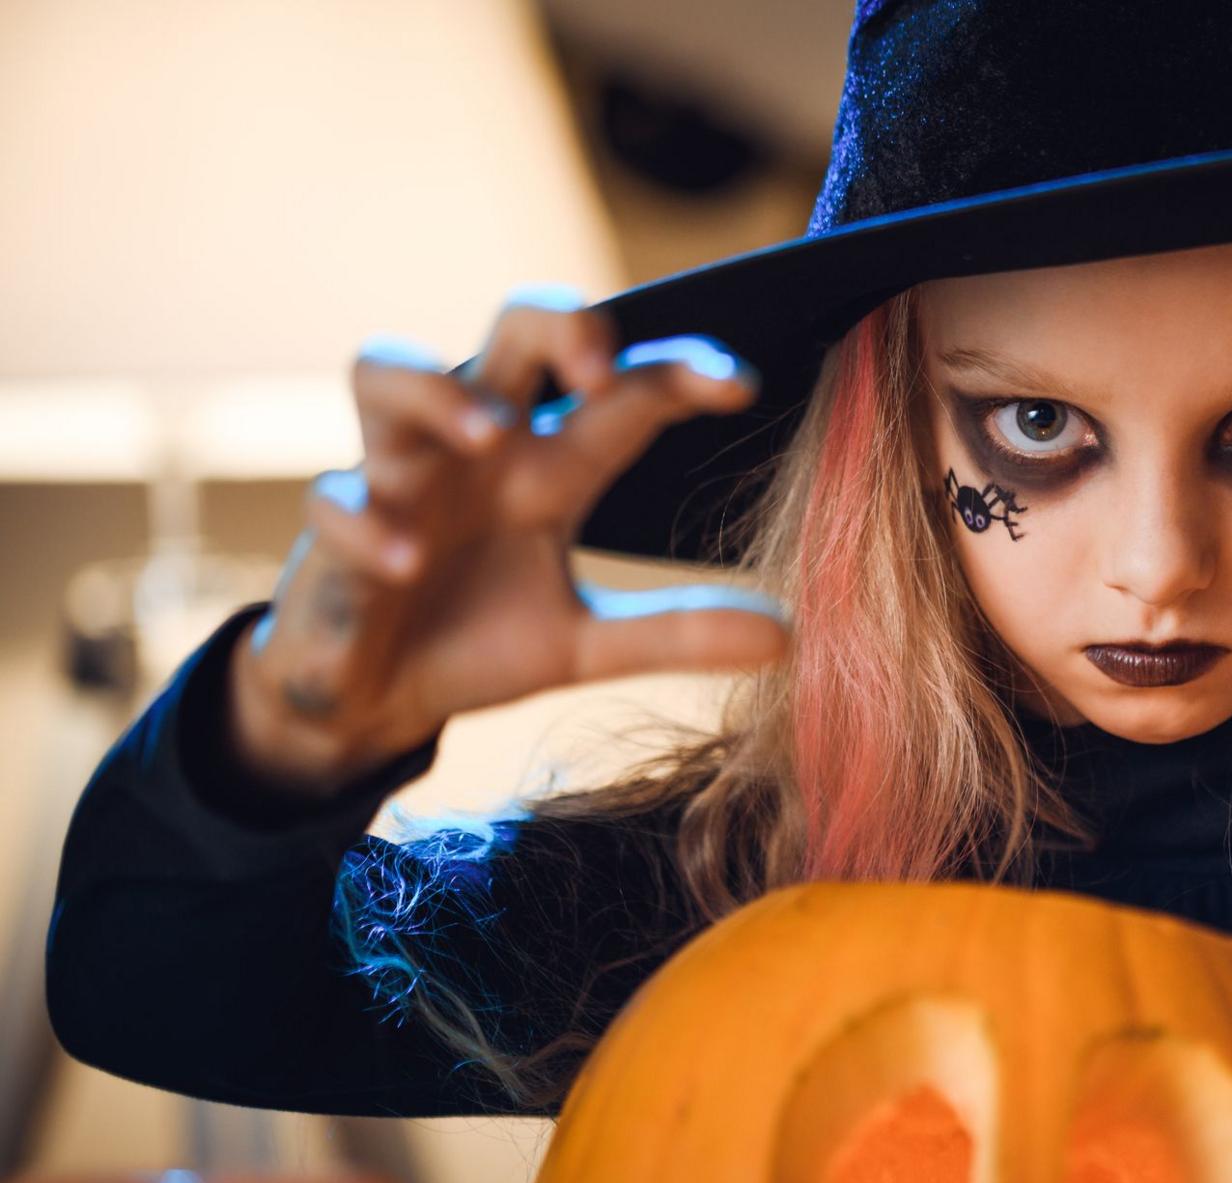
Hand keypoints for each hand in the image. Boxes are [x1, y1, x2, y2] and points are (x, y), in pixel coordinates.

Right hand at [234, 283, 791, 792]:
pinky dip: (370, 525)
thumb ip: (674, 631)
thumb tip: (788, 638)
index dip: (677, 371)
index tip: (740, 383)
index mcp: (549, 462)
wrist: (370, 697)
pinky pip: (337, 500)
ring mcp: (398, 477)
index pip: (622, 390)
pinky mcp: (332, 531)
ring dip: (439, 393)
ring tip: (490, 434)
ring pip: (387, 371)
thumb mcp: (586, 643)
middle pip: (510, 331)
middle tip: (598, 366)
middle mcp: (477, 446)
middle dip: (557, 323)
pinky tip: (406, 561)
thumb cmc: (477, 637)